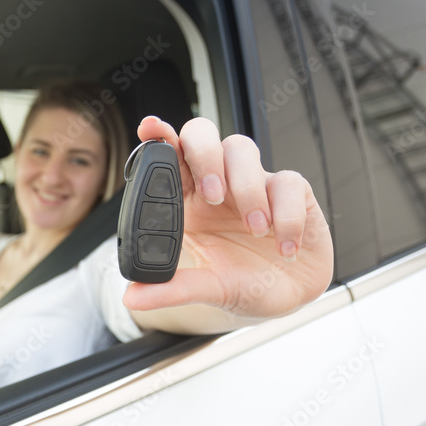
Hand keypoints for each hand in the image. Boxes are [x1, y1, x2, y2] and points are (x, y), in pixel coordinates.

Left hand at [123, 117, 333, 317]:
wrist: (289, 299)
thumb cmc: (244, 283)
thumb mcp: (208, 289)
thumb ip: (173, 290)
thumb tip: (132, 298)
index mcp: (189, 201)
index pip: (170, 158)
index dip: (160, 137)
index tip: (150, 127)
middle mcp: (219, 184)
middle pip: (203, 136)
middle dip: (204, 155)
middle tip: (213, 194)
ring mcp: (255, 183)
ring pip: (242, 149)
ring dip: (246, 188)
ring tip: (255, 230)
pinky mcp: (293, 192)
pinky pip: (288, 182)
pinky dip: (286, 215)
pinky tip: (285, 247)